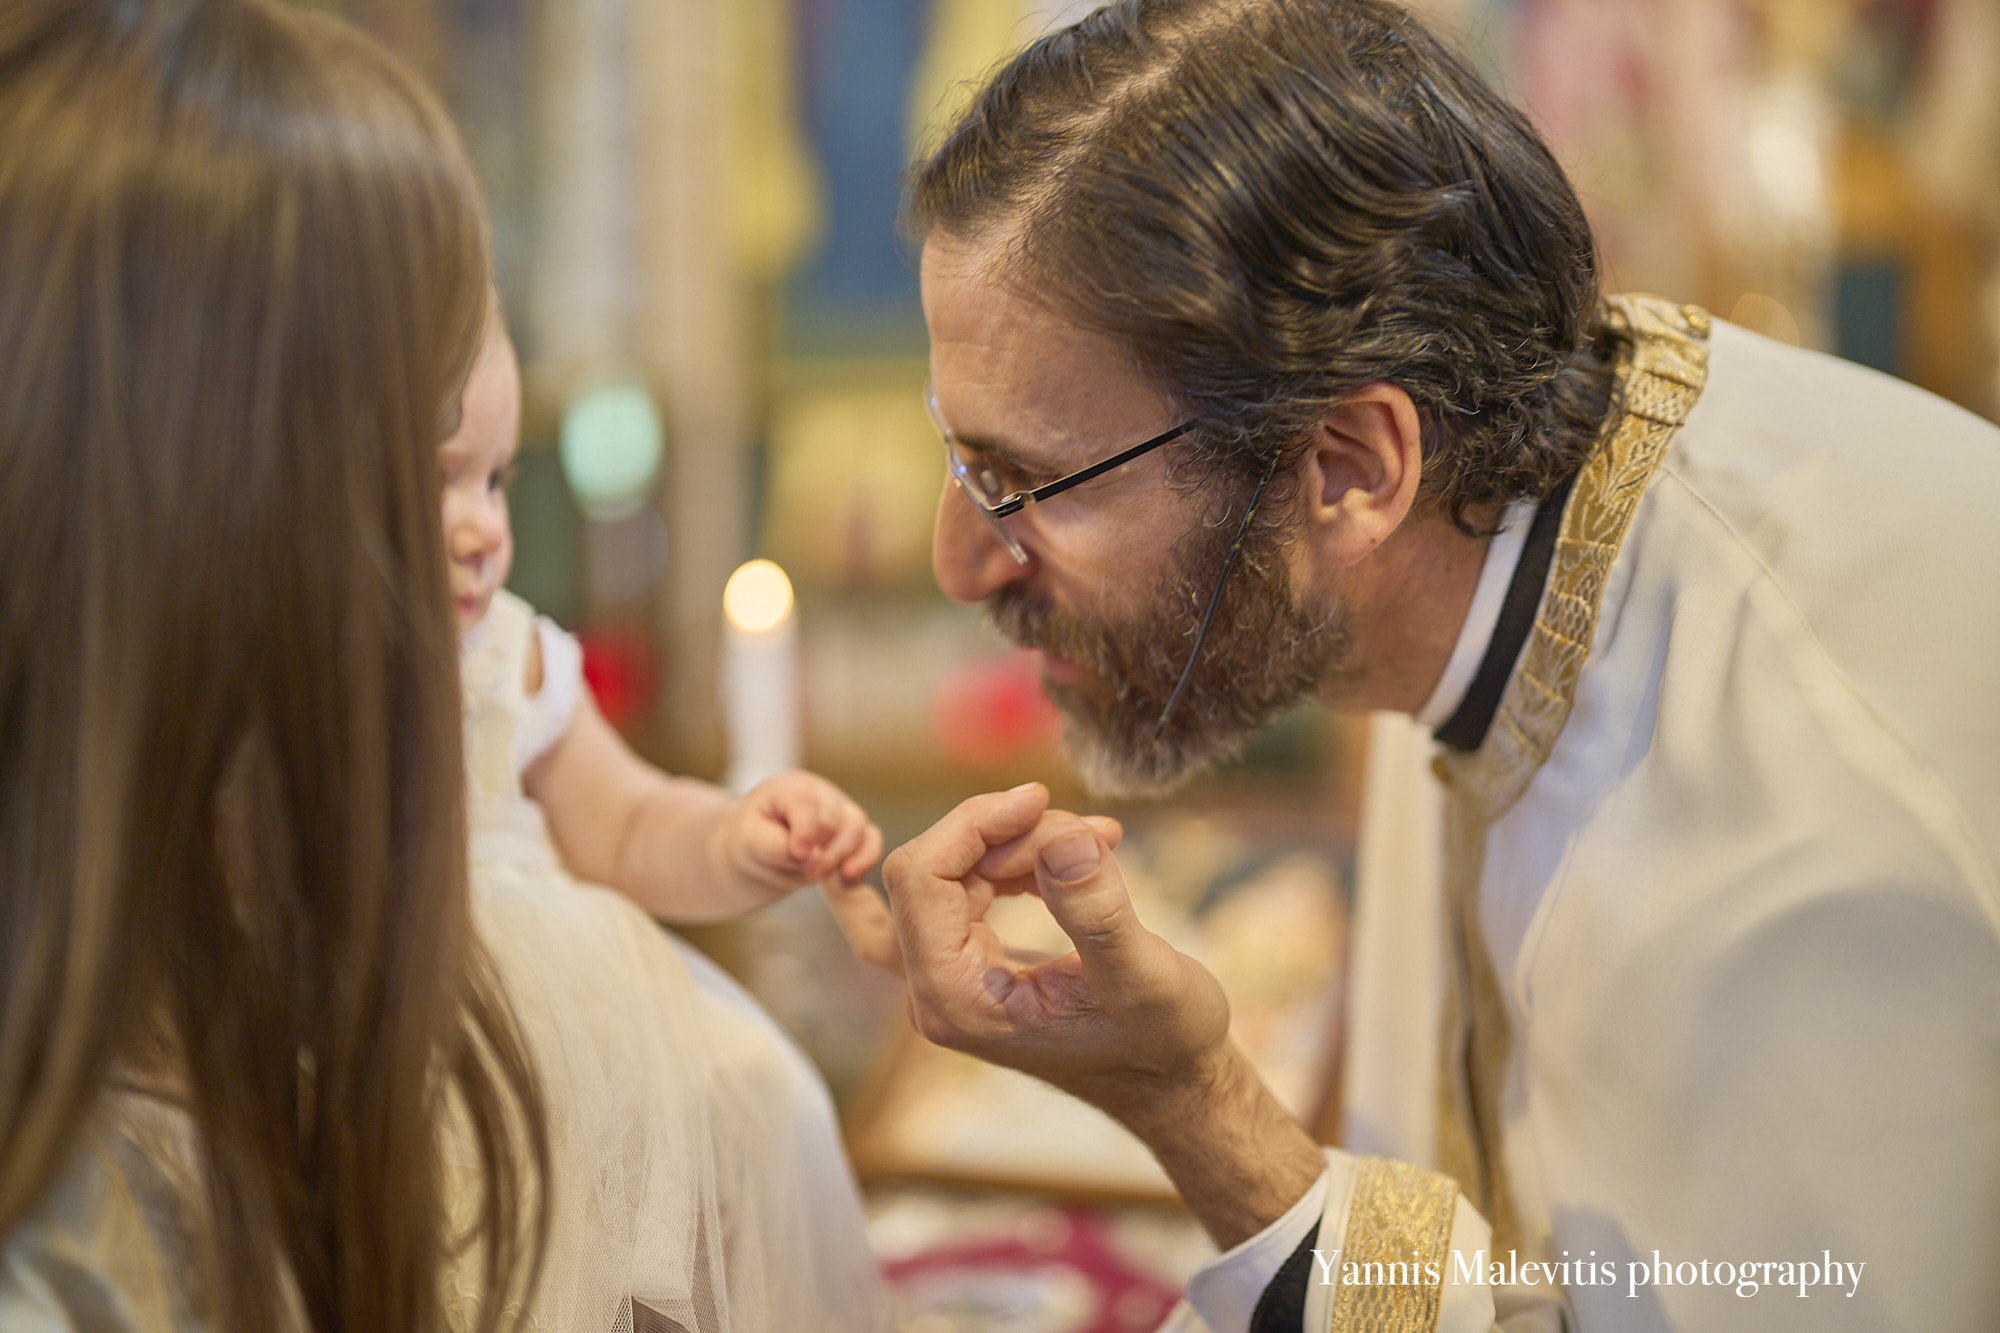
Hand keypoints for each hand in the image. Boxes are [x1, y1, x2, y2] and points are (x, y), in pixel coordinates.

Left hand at [724, 770, 882, 895]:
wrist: (762, 848)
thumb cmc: (753, 839)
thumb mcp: (751, 842)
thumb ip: (775, 847)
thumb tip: (809, 857)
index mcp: (791, 788)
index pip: (805, 802)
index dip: (805, 830)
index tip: (799, 855)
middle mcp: (822, 793)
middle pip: (834, 819)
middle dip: (823, 852)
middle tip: (808, 874)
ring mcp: (842, 810)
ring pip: (857, 828)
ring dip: (842, 858)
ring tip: (819, 877)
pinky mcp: (856, 830)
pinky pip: (872, 840)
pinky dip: (865, 860)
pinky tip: (847, 879)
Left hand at [883, 781, 1325, 1248]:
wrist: (1171, 1080)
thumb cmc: (1162, 1043)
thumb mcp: (1144, 978)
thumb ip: (1097, 914)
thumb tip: (1063, 839)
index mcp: (956, 1000)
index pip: (920, 879)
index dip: (973, 825)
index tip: (1040, 799)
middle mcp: (935, 991)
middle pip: (930, 870)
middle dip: (1005, 833)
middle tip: (1092, 833)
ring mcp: (949, 977)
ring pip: (952, 872)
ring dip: (1020, 843)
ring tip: (1100, 840)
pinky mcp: (971, 963)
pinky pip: (966, 888)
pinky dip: (1018, 861)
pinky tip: (1078, 854)